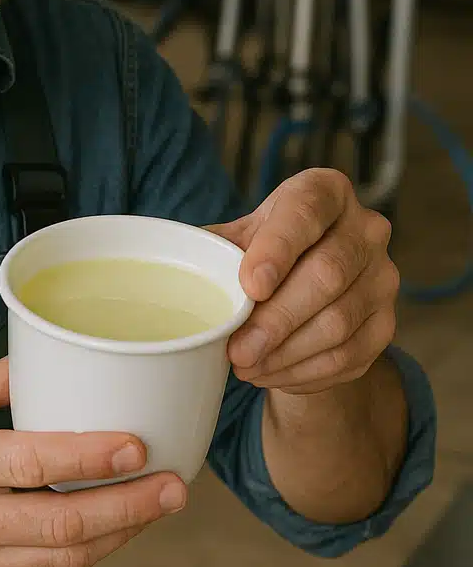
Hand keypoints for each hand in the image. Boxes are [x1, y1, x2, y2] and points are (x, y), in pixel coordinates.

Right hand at [0, 359, 185, 566]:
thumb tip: (54, 354)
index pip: (29, 463)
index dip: (89, 457)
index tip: (138, 445)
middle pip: (60, 522)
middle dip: (128, 505)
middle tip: (174, 486)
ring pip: (65, 560)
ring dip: (121, 533)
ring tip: (161, 505)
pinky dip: (93, 554)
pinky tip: (120, 529)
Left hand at [211, 168, 398, 395]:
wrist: (303, 292)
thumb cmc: (263, 255)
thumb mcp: (238, 240)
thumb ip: (215, 249)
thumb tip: (182, 270)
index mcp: (325, 192)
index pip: (307, 211)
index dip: (279, 248)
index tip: (249, 285)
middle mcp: (366, 230)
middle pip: (329, 273)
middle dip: (277, 318)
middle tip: (238, 350)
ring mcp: (382, 278)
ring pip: (339, 322)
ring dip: (286, 353)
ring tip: (246, 366)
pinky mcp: (385, 324)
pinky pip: (349, 355)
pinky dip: (304, 372)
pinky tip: (271, 374)